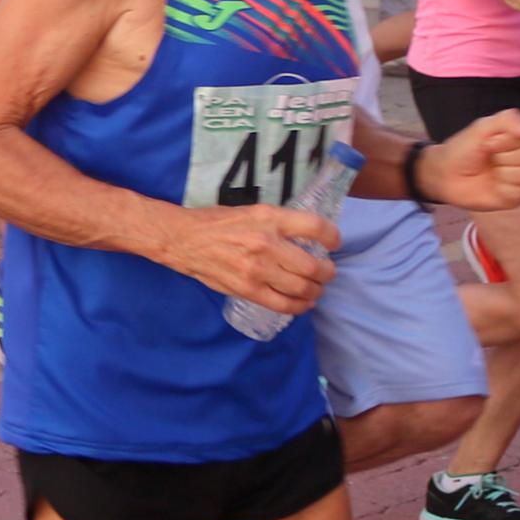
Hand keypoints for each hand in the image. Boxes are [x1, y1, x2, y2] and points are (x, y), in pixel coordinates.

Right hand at [163, 204, 338, 314]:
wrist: (186, 240)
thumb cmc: (219, 223)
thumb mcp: (253, 212)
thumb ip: (279, 224)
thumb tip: (307, 238)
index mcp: (270, 219)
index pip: (316, 228)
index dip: (333, 237)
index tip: (334, 243)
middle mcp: (267, 244)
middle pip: (313, 266)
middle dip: (327, 272)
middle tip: (327, 272)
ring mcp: (258, 270)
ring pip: (302, 288)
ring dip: (316, 291)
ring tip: (316, 288)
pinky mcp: (248, 290)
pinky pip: (283, 304)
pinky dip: (299, 307)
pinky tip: (303, 303)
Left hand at [416, 110, 519, 212]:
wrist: (445, 175)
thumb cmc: (463, 149)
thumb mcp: (482, 128)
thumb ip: (508, 121)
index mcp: (518, 137)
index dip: (508, 140)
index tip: (489, 141)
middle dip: (504, 156)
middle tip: (488, 156)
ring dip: (503, 173)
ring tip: (490, 172)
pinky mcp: (516, 196)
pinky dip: (503, 189)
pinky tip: (493, 187)